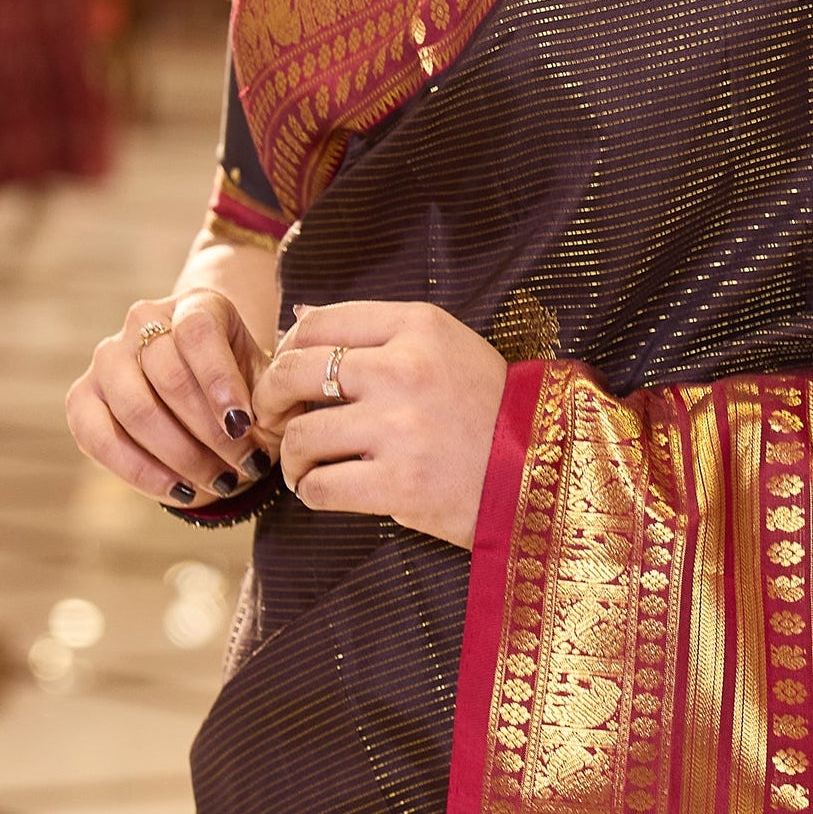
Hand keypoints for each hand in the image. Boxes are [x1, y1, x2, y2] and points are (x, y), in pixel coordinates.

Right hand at [66, 285, 272, 509]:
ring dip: (182, 456)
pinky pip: (99, 439)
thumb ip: (274, 394)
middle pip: (167, 375)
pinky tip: (182, 490)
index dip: (218, 379)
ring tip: (222, 482)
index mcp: (194, 305)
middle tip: (245, 466)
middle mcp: (142, 322)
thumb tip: (263, 418)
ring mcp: (106, 358)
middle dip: (210, 431)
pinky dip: (142, 472)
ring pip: (135, 409)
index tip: (243, 424)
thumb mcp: (268, 382)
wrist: (206, 391)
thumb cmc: (244, 386)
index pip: (197, 331)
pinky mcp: (82, 398)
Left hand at [252, 301, 507, 547]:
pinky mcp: (399, 485)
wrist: (544, 469)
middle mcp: (406, 370)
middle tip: (273, 419)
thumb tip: (298, 321)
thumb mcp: (447, 345)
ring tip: (306, 465)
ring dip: (291, 456)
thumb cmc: (491, 408)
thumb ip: (378, 331)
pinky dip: (312, 492)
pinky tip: (324, 489)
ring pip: (300, 435)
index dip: (287, 350)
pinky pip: (320, 487)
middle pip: (293, 372)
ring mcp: (401, 429)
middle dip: (268, 399)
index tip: (288, 376)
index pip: (317, 323)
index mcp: (418, 327)